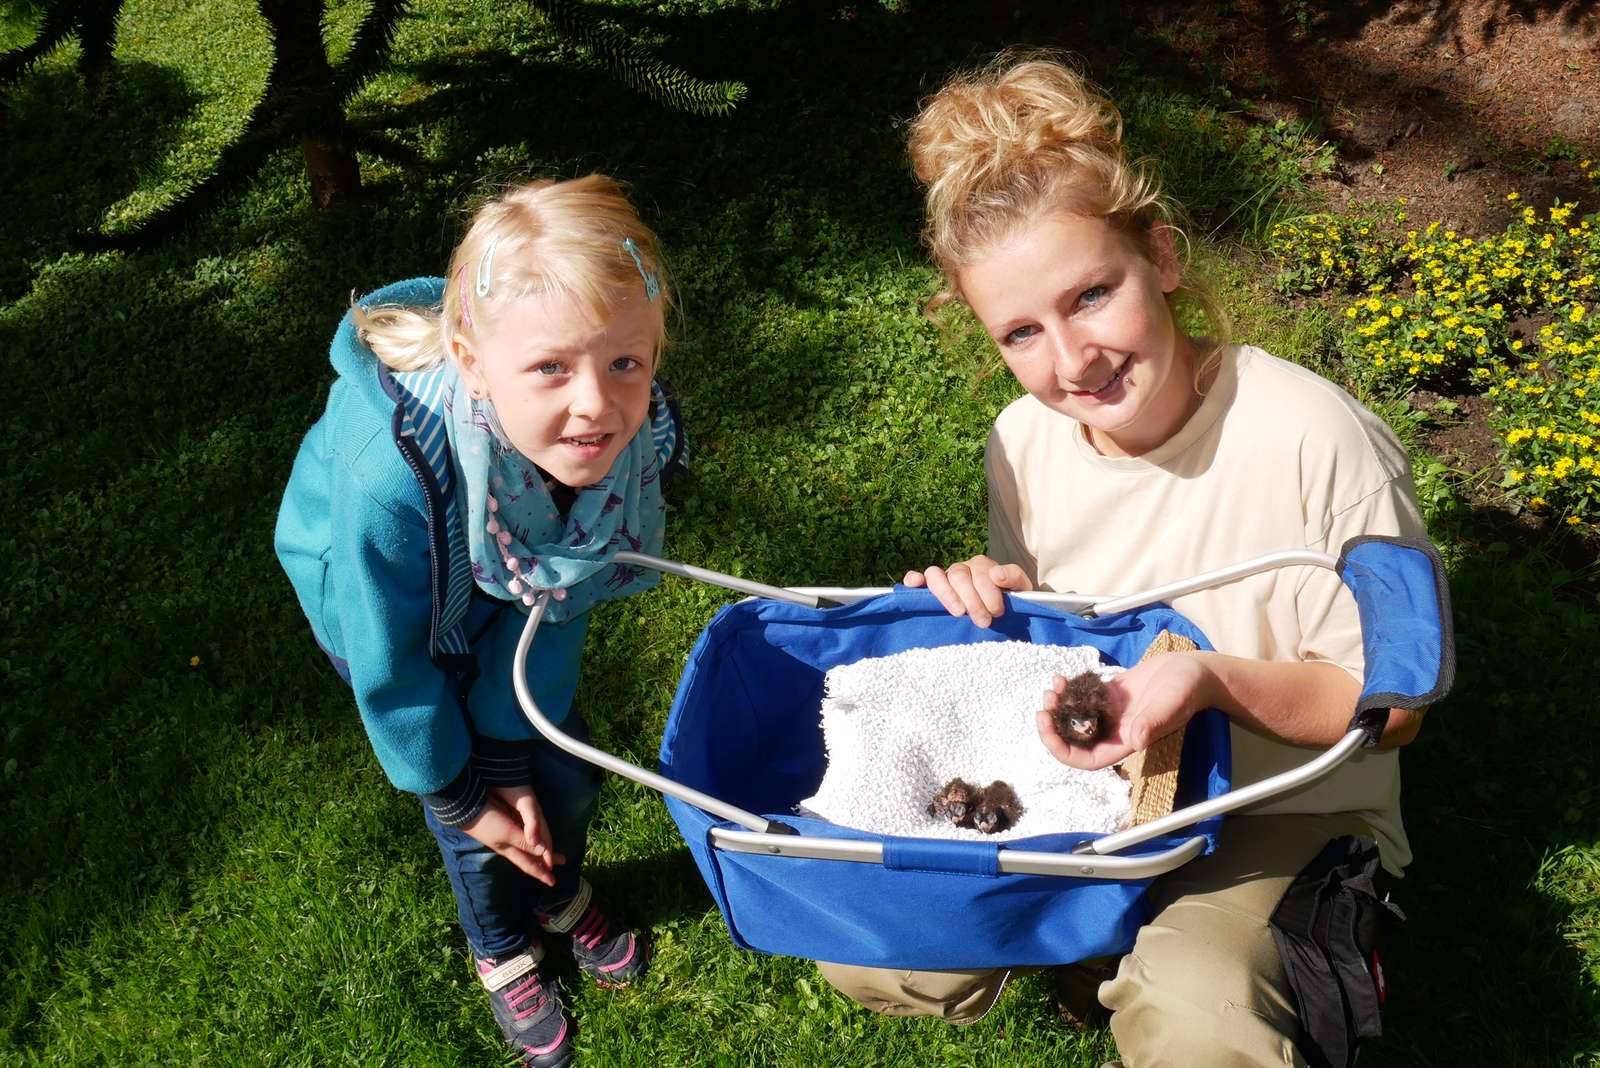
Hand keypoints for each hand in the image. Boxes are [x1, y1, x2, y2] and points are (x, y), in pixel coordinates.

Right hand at [461, 785, 566, 885]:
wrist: (467, 807)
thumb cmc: (488, 822)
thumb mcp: (508, 834)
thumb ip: (525, 843)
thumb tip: (545, 853)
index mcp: (509, 849)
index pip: (529, 864)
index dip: (541, 873)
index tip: (553, 883)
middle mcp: (509, 844)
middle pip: (530, 855)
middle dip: (545, 860)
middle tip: (562, 861)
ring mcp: (505, 833)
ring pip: (527, 845)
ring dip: (539, 849)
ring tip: (550, 852)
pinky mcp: (504, 822)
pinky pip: (522, 834)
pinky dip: (531, 838)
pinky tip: (532, 837)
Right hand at [903, 554, 1032, 627]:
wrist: (1000, 613)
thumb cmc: (1008, 602)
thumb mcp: (1020, 589)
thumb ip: (1013, 577)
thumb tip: (996, 574)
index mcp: (982, 566)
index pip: (981, 573)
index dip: (989, 593)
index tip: (997, 612)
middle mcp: (962, 569)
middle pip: (959, 576)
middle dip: (972, 600)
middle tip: (983, 621)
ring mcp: (945, 578)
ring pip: (936, 575)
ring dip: (946, 594)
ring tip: (959, 612)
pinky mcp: (930, 589)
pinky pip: (918, 578)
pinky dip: (914, 579)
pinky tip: (914, 584)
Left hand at [1037, 652, 1210, 770]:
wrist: (1194, 671)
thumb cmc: (1187, 690)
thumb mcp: (1171, 704)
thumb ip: (1153, 722)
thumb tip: (1136, 740)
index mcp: (1127, 741)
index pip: (1087, 759)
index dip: (1063, 750)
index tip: (1047, 728)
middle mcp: (1115, 730)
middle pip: (1075, 739)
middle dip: (1054, 725)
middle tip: (1045, 703)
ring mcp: (1111, 712)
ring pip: (1075, 717)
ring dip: (1059, 706)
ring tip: (1053, 687)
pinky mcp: (1111, 695)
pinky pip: (1083, 698)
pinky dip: (1069, 690)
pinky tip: (1062, 678)